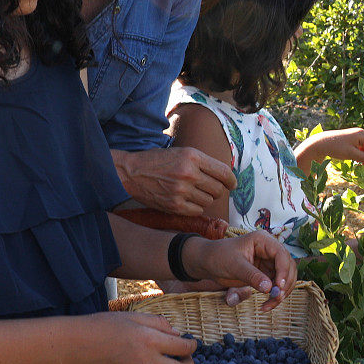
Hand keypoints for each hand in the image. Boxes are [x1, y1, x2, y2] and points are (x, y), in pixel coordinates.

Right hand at [66, 311, 194, 363]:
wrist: (76, 345)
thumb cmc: (103, 326)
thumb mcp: (133, 316)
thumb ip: (159, 323)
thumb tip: (177, 333)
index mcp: (150, 340)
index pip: (184, 348)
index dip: (192, 345)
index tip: (191, 343)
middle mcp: (147, 362)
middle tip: (185, 358)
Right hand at [113, 147, 235, 215]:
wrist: (131, 172)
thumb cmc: (158, 161)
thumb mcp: (182, 153)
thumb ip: (203, 162)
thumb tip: (226, 176)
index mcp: (193, 156)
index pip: (224, 172)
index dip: (231, 180)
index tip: (232, 184)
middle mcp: (189, 173)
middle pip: (218, 189)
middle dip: (217, 190)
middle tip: (208, 188)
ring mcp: (181, 191)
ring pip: (209, 201)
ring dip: (204, 198)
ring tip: (192, 192)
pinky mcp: (174, 205)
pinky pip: (197, 211)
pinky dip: (195, 207)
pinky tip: (186, 200)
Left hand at [182, 231, 296, 311]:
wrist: (208, 262)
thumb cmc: (219, 257)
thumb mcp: (234, 266)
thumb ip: (252, 276)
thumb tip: (269, 288)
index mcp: (263, 240)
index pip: (281, 254)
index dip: (284, 271)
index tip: (279, 286)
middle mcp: (270, 250)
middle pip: (288, 267)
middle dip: (285, 284)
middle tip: (276, 298)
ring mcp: (269, 263)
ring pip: (285, 279)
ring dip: (281, 293)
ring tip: (269, 305)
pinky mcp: (266, 274)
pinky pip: (276, 287)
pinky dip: (274, 297)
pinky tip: (265, 306)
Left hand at [297, 128, 363, 168]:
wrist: (320, 144)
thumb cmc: (336, 148)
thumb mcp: (352, 154)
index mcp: (362, 134)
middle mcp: (360, 133)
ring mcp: (356, 136)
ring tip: (360, 163)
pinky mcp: (351, 140)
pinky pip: (361, 147)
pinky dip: (362, 154)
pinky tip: (357, 160)